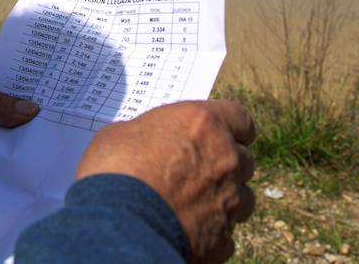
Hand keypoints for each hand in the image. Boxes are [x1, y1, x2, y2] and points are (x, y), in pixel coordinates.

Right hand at [75, 100, 255, 263]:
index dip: (230, 127)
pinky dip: (211, 230)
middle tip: (196, 170)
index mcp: (204, 124)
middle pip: (243, 158)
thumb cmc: (115, 171)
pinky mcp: (224, 238)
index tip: (218, 134)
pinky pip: (226, 232)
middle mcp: (226, 159)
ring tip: (191, 204)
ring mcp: (230, 201)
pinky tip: (184, 228)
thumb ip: (146, 134)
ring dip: (223, 198)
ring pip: (242, 198)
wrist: (120, 227)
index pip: (240, 118)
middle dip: (225, 164)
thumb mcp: (121, 134)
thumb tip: (144, 143)